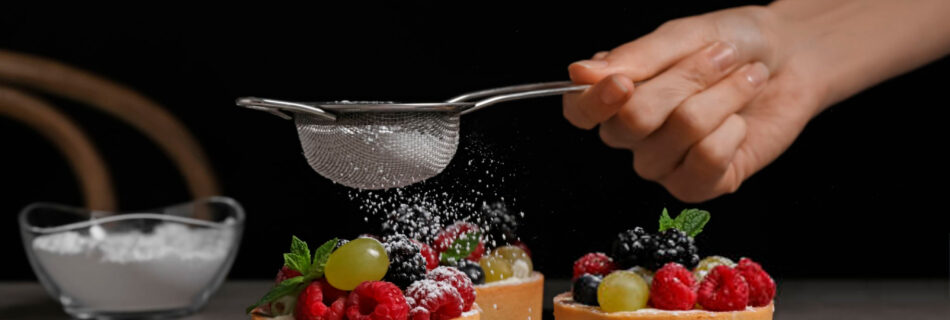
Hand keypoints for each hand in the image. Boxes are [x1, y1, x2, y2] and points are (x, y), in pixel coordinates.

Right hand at [563, 6, 823, 201]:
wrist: (792, 59)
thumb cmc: (731, 43)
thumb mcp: (681, 37)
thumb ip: (633, 58)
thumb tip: (579, 73)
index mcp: (616, 95)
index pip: (579, 112)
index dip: (594, 102)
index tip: (623, 83)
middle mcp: (632, 136)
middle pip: (633, 120)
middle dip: (687, 80)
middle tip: (721, 56)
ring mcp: (664, 164)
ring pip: (680, 134)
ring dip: (723, 97)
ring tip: (744, 80)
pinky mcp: (700, 186)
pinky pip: (707, 161)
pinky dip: (734, 131)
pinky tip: (741, 122)